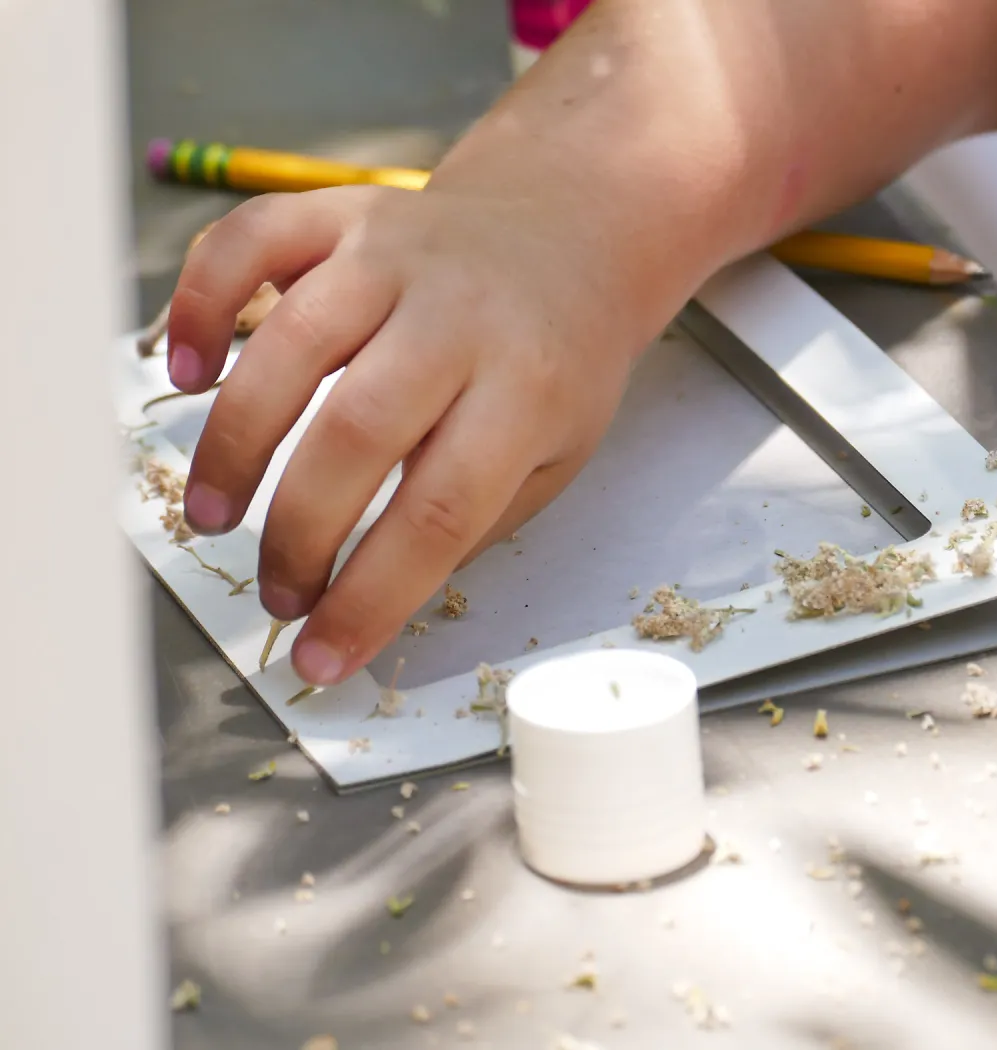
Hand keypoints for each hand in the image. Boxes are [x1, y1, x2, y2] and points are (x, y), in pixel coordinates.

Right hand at [166, 179, 658, 684]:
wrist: (569, 234)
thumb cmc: (559, 363)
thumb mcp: (560, 453)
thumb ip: (476, 516)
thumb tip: (370, 594)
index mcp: (527, 389)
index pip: (440, 510)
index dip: (372, 595)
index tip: (323, 657)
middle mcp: (458, 316)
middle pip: (357, 432)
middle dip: (298, 534)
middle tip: (278, 593)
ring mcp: (395, 254)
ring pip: (291, 343)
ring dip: (235, 442)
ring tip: (214, 515)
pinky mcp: (344, 212)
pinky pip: (250, 243)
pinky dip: (200, 303)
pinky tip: (187, 373)